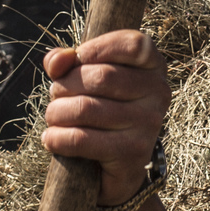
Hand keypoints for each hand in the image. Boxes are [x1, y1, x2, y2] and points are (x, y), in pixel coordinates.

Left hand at [41, 30, 168, 203]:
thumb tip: (56, 61)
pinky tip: (51, 138)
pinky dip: (57, 138)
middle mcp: (158, 92)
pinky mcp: (133, 152)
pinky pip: (82, 139)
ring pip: (86, 108)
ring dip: (56, 112)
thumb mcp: (87, 79)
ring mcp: (149, 123)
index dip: (97, 48)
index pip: (133, 44)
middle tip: (56, 95)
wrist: (118, 166)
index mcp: (153, 66)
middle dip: (65, 85)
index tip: (78, 59)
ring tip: (53, 117)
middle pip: (101, 77)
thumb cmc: (101, 109)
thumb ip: (70, 62)